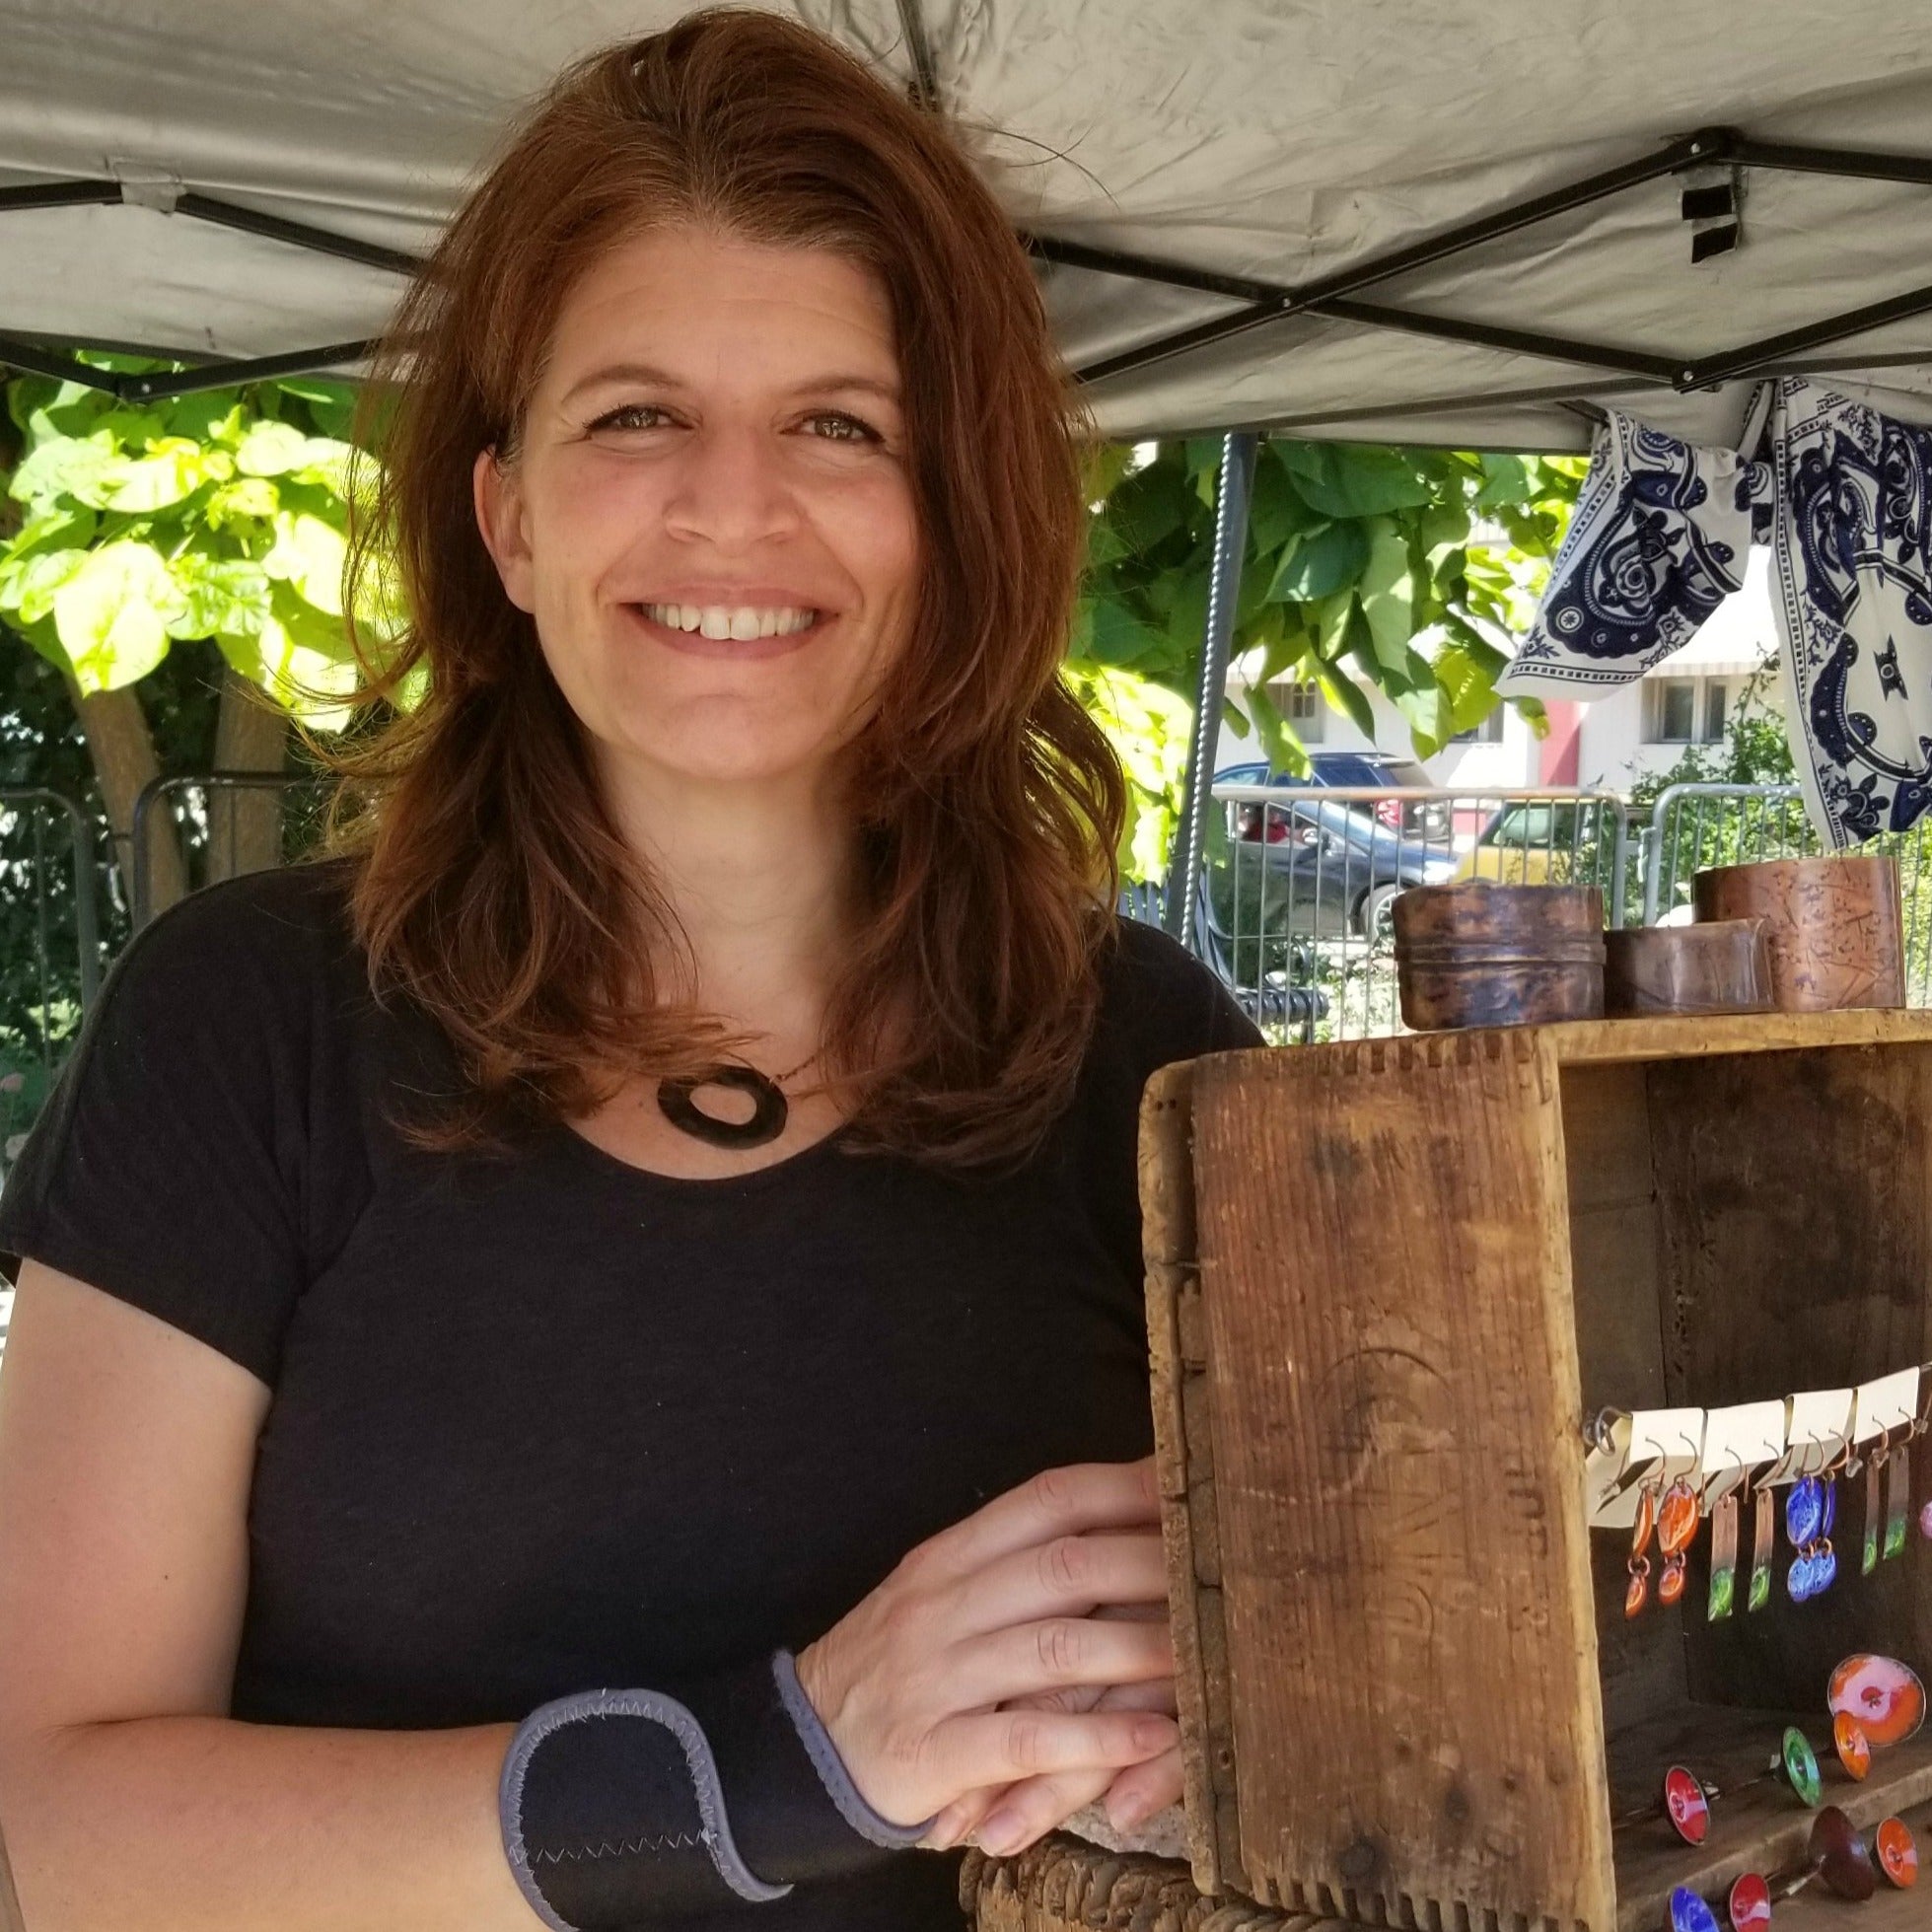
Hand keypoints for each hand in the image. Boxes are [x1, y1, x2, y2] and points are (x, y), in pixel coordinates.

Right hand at [792, 1459, 1175, 1829]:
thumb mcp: (940, 1593)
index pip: (1047, 1500)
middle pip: (1064, 1567)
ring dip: (1141, 1650)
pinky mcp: (933, 1752)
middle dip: (1151, 1563)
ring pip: (1055, 1650)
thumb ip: (1014, 1560)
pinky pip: (1027, 1740)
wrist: (802, 1746)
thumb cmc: (897, 1665)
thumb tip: (1114, 1519)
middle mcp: (944, 1604)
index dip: (1123, 1487)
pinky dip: (1097, 1740)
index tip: (1189, 1482)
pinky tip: (1153, 1739)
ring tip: (1208, 1656)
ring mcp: (937, 1677)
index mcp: (951, 1555)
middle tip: (1223, 1570)